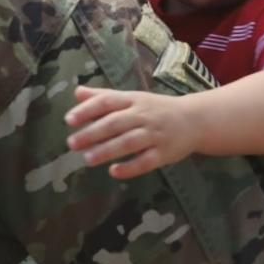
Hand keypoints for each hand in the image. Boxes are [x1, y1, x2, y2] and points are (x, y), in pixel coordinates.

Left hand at [65, 86, 201, 178]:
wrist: (194, 120)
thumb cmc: (156, 109)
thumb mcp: (132, 98)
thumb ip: (104, 96)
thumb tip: (76, 92)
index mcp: (134, 100)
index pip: (108, 102)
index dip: (88, 110)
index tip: (69, 120)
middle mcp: (144, 116)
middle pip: (116, 123)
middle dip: (93, 133)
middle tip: (72, 144)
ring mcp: (155, 135)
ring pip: (129, 142)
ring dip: (107, 151)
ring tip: (88, 159)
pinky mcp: (164, 153)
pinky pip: (146, 162)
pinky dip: (130, 167)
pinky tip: (114, 171)